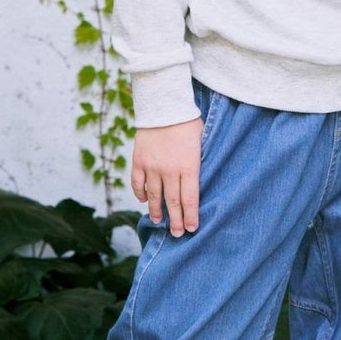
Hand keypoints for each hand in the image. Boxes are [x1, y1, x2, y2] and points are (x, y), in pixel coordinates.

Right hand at [132, 116, 203, 236]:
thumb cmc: (187, 122)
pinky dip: (141, 194)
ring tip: (158, 222)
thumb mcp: (202, 142)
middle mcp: (169, 171)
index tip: (192, 228)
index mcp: (188, 167)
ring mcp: (152, 167)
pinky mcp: (139, 161)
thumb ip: (199, 163)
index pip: (190, 199)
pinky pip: (138, 183)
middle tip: (178, 234)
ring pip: (154, 196)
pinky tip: (145, 200)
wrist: (163, 105)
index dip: (191, 216)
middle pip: (172, 202)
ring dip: (156, 212)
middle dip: (176, 221)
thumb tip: (199, 181)